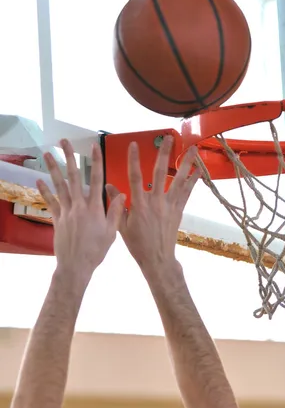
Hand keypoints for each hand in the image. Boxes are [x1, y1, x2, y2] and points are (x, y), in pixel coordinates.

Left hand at [37, 139, 124, 282]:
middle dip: (70, 158)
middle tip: (65, 142)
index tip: (94, 147)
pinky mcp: (57, 219)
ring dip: (53, 169)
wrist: (76, 266)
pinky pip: (50, 202)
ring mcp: (66, 211)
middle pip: (74, 177)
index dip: (96, 162)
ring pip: (60, 185)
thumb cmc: (96, 251)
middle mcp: (79, 206)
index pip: (97, 180)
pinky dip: (45, 191)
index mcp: (95, 208)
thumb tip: (122, 194)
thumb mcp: (112, 232)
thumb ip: (116, 212)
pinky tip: (39, 180)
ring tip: (49, 154)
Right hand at [107, 136, 199, 274]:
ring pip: (179, 180)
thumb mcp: (121, 225)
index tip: (134, 145)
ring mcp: (169, 205)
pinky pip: (187, 193)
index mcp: (139, 204)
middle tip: (169, 138)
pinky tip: (200, 171)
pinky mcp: (178, 210)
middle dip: (164, 154)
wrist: (157, 259)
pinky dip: (194, 181)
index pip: (135, 177)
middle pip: (160, 173)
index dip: (134, 160)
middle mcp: (155, 201)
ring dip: (186, 163)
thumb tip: (107, 187)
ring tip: (193, 148)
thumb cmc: (137, 244)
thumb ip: (116, 204)